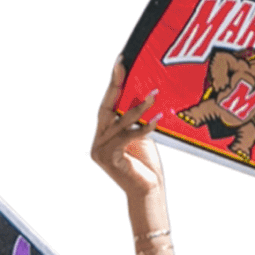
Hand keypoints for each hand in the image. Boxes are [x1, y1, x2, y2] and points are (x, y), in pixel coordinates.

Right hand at [92, 60, 164, 200]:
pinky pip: (127, 136)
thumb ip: (136, 119)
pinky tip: (157, 118)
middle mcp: (98, 140)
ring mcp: (100, 150)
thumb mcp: (141, 137)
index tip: (120, 61)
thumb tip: (142, 93)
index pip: (108, 104)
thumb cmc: (146, 166)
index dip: (113, 82)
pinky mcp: (108, 158)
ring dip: (137, 107)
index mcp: (104, 134)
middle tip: (124, 65)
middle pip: (106, 107)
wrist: (148, 193)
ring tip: (153, 94)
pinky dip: (143, 127)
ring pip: (119, 121)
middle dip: (115, 85)